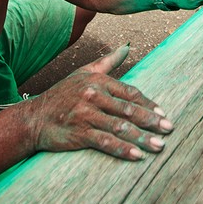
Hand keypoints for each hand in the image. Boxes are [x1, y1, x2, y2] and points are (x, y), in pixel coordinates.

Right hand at [23, 45, 171, 160]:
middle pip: (129, 110)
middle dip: (151, 121)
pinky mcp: (79, 133)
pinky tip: (137, 156)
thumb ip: (107, 62)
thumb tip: (127, 47)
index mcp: (98, 82)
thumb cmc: (61, 95)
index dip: (148, 104)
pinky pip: (106, 142)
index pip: (130, 92)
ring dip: (142, 138)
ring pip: (121, 127)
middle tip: (169, 130)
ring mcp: (86, 115)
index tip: (163, 114)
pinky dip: (123, 149)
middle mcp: (93, 96)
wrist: (33, 118)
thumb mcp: (83, 73)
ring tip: (159, 146)